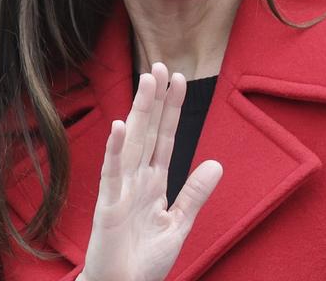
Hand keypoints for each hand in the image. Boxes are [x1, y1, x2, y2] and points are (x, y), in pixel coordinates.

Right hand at [78, 62, 222, 280]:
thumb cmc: (143, 260)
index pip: (165, 138)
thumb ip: (195, 194)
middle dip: (154, 99)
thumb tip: (216, 163)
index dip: (171, 110)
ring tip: (146, 82)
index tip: (178, 79)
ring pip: (131, 143)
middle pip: (147, 131)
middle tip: (159, 65)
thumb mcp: (178, 225)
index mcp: (153, 183)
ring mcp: (121, 190)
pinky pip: (113, 173)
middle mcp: (136, 179)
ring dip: (138, 112)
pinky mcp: (108, 206)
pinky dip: (115, 150)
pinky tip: (119, 126)